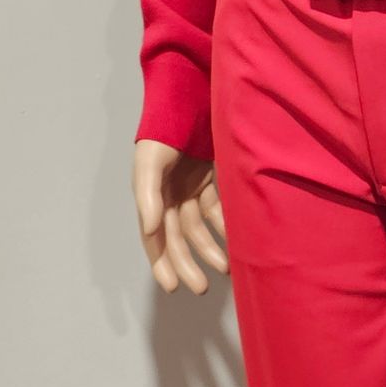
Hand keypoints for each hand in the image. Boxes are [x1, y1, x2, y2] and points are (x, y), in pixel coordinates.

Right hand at [133, 141, 227, 294]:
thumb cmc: (165, 131)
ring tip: (225, 269)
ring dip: (210, 249)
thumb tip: (149, 230)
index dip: (162, 263)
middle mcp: (169, 197)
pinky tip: (237, 241)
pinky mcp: (209, 180)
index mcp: (150, 196)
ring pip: (200, 228)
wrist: (188, 98)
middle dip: (188, 263)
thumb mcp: (151, 162)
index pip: (154, 238)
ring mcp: (190, 189)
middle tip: (201, 288)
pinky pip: (217, 210)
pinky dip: (225, 226)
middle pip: (178, 238)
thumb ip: (148, 195)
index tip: (173, 287)